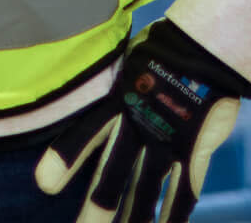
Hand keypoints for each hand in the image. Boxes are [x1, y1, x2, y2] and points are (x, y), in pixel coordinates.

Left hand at [35, 19, 250, 221]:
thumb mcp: (123, 61)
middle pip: (114, 173)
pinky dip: (174, 217)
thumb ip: (103, 83)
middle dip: (97, 207)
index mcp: (117, 99)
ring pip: (146, 191)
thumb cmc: (159, 48)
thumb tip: (69, 80)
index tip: (44, 184)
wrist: (206, 46)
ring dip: (134, 220)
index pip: (86, 131)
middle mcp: (139, 124)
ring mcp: (168, 140)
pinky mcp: (193, 151)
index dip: (66, 157)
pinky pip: (184, 193)